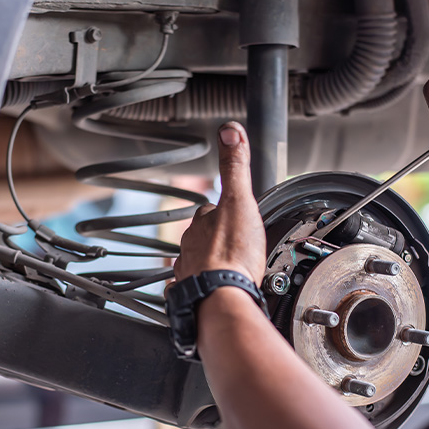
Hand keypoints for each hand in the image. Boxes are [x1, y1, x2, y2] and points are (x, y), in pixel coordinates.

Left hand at [173, 122, 265, 285]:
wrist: (223, 298)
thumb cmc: (233, 255)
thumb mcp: (240, 201)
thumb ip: (235, 167)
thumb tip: (229, 130)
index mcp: (202, 223)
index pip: (209, 209)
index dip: (222, 210)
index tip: (234, 214)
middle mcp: (190, 246)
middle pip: (202, 236)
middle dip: (216, 237)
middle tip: (236, 243)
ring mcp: (189, 271)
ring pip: (197, 261)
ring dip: (210, 262)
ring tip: (227, 266)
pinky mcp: (192, 293)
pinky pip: (195, 286)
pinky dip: (205, 285)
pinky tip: (217, 288)